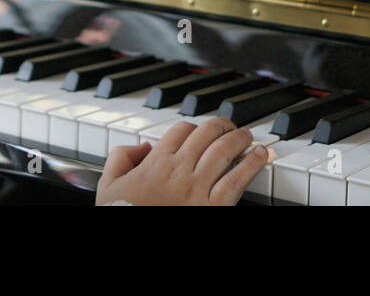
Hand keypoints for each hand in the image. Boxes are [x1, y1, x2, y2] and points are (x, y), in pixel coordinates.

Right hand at [95, 116, 270, 204]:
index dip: (194, 126)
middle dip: (222, 125)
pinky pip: (238, 179)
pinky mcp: (214, 207)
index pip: (182, 129)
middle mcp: (179, 170)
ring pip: (225, 150)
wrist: (132, 244)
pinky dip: (252, 164)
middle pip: (207, 133)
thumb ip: (120, 158)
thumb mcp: (108, 186)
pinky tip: (260, 156)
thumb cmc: (123, 215)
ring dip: (240, 138)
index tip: (200, 131)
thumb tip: (142, 146)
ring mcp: (198, 188)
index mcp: (156, 163)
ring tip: (247, 137)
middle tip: (230, 127)